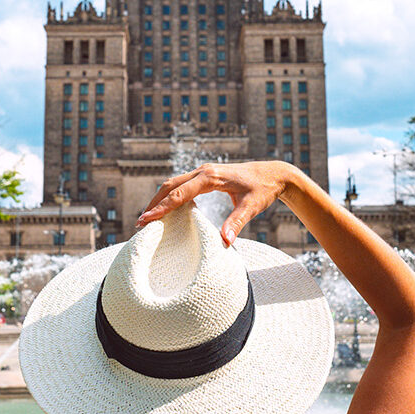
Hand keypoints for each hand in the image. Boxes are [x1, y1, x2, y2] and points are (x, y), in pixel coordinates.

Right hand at [136, 161, 301, 244]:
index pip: (180, 193)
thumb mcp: (252, 206)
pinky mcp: (206, 177)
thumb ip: (237, 222)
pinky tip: (167, 210)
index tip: (146, 219)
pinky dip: (171, 196)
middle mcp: (204, 171)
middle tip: (140, 223)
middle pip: (170, 185)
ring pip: (174, 183)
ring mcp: (203, 173)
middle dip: (154, 203)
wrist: (274, 174)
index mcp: (211, 176)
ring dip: (160, 199)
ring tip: (148, 218)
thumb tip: (225, 242)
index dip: (162, 207)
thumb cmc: (263, 189)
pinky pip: (182, 185)